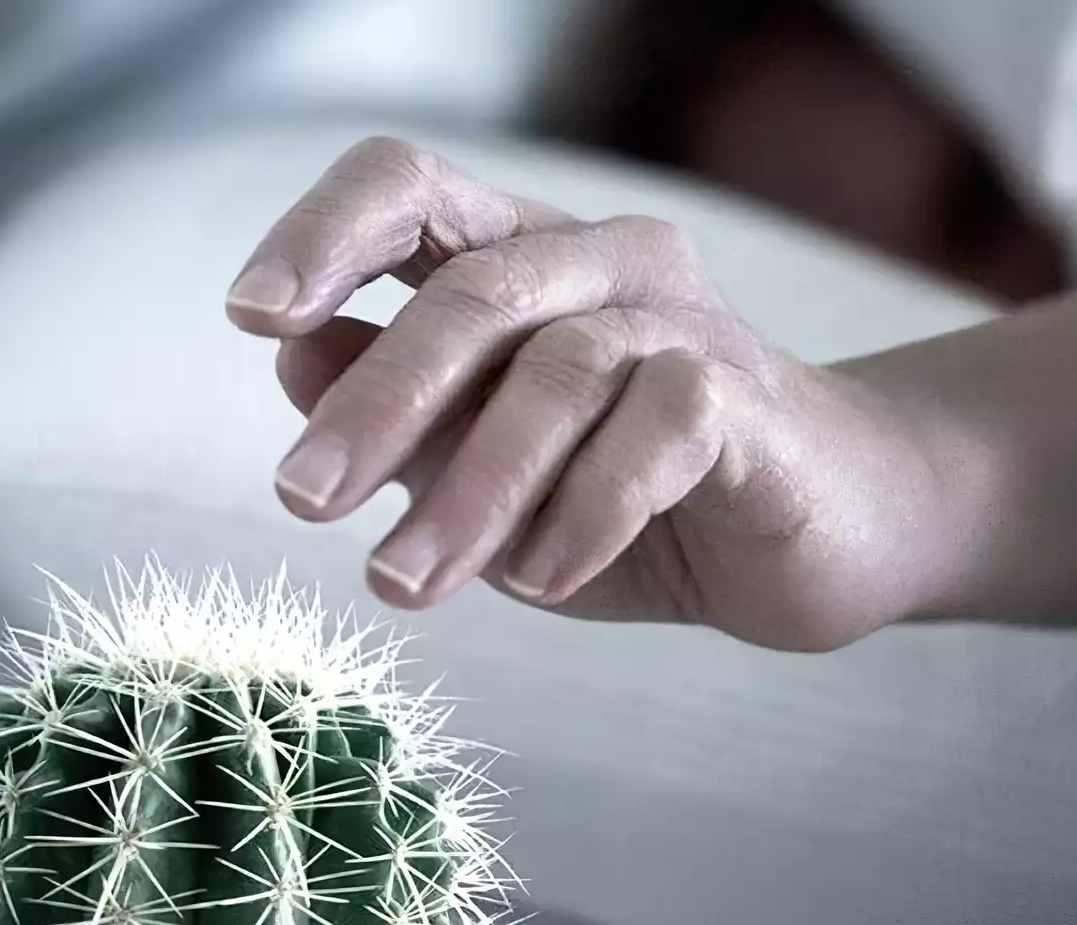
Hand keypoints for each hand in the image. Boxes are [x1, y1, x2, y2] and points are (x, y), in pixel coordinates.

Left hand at [223, 137, 940, 651]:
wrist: (825, 536)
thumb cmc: (644, 501)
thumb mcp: (495, 468)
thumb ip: (406, 415)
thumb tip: (293, 355)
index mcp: (530, 259)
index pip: (411, 190)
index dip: (323, 236)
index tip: (251, 315)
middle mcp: (607, 263)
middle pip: (472, 294)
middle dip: (377, 404)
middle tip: (303, 501)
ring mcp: (687, 323)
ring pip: (558, 372)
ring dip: (468, 490)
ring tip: (408, 581)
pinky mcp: (751, 401)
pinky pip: (657, 432)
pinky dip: (584, 513)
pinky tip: (544, 578)